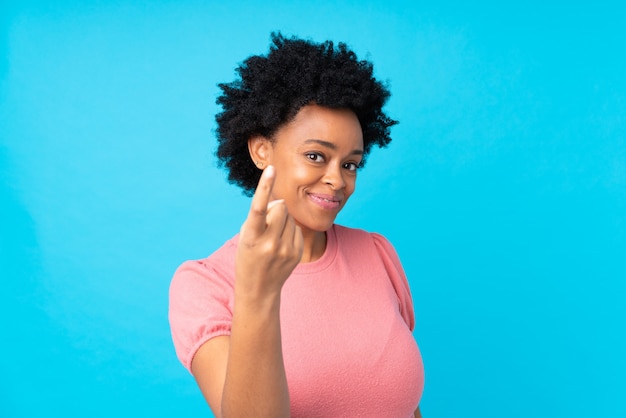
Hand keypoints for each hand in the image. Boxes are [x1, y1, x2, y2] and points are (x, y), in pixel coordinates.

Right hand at [235, 165, 303, 298]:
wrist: (258, 289)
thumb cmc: (248, 255)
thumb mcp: (246, 236)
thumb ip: (260, 216)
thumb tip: (281, 201)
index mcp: (251, 237)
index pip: (259, 207)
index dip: (265, 187)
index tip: (271, 169)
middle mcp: (269, 243)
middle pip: (280, 207)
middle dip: (275, 208)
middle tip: (268, 223)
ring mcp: (285, 250)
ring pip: (290, 216)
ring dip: (283, 219)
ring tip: (273, 236)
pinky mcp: (296, 253)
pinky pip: (297, 228)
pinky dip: (289, 231)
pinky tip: (281, 244)